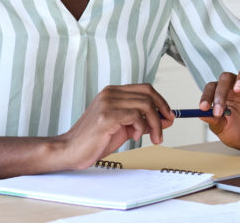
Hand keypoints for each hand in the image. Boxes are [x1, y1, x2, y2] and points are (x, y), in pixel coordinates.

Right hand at [52, 84, 173, 169]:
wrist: (70, 150)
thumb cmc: (95, 140)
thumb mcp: (124, 128)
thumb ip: (142, 121)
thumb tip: (166, 120)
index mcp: (113, 92)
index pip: (145, 88)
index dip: (161, 101)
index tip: (169, 116)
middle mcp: (110, 93)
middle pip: (148, 94)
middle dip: (162, 111)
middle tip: (166, 127)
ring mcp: (107, 103)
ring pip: (145, 105)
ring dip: (155, 124)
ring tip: (153, 138)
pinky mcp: (106, 116)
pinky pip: (136, 116)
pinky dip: (141, 128)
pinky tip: (134, 137)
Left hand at [199, 61, 239, 150]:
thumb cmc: (236, 133)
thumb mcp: (223, 129)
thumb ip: (214, 120)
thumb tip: (201, 114)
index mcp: (222, 94)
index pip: (212, 87)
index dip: (207, 96)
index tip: (204, 108)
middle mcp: (236, 87)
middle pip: (227, 77)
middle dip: (221, 91)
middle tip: (220, 109)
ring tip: (238, 89)